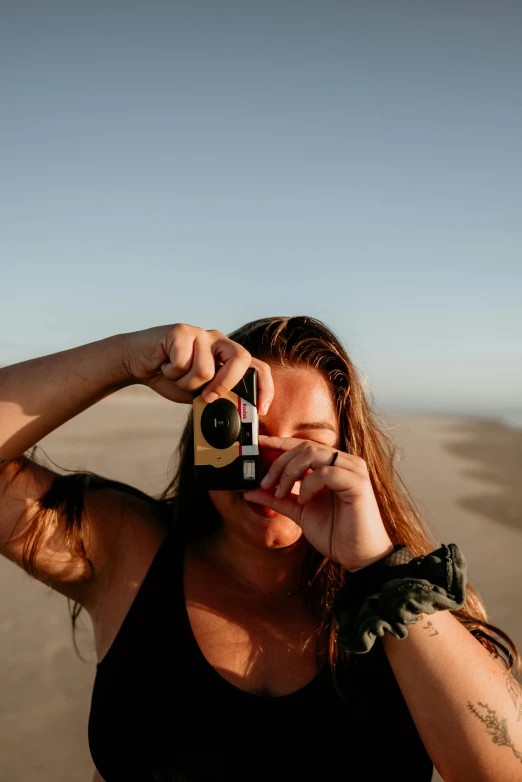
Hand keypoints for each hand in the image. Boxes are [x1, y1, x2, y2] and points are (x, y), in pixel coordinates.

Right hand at [120, 324, 273, 410]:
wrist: (137, 362)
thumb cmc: (171, 377)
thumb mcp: (199, 392)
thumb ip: (216, 397)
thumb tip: (234, 415)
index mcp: (228, 356)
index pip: (258, 367)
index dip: (265, 387)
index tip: (261, 409)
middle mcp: (219, 341)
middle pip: (240, 359)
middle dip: (225, 384)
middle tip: (207, 397)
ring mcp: (201, 333)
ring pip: (205, 369)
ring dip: (185, 383)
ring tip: (174, 375)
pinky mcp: (181, 330)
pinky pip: (182, 362)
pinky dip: (170, 372)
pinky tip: (163, 364)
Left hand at [243, 436, 393, 570]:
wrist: (358, 557)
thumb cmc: (335, 534)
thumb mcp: (299, 511)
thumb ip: (278, 499)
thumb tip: (250, 491)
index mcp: (332, 466)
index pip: (303, 445)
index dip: (279, 442)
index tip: (258, 443)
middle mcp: (344, 462)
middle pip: (304, 446)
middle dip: (279, 464)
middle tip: (266, 484)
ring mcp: (353, 469)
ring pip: (312, 453)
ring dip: (289, 472)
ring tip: (281, 492)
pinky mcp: (358, 482)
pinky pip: (325, 472)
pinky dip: (308, 484)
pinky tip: (304, 500)